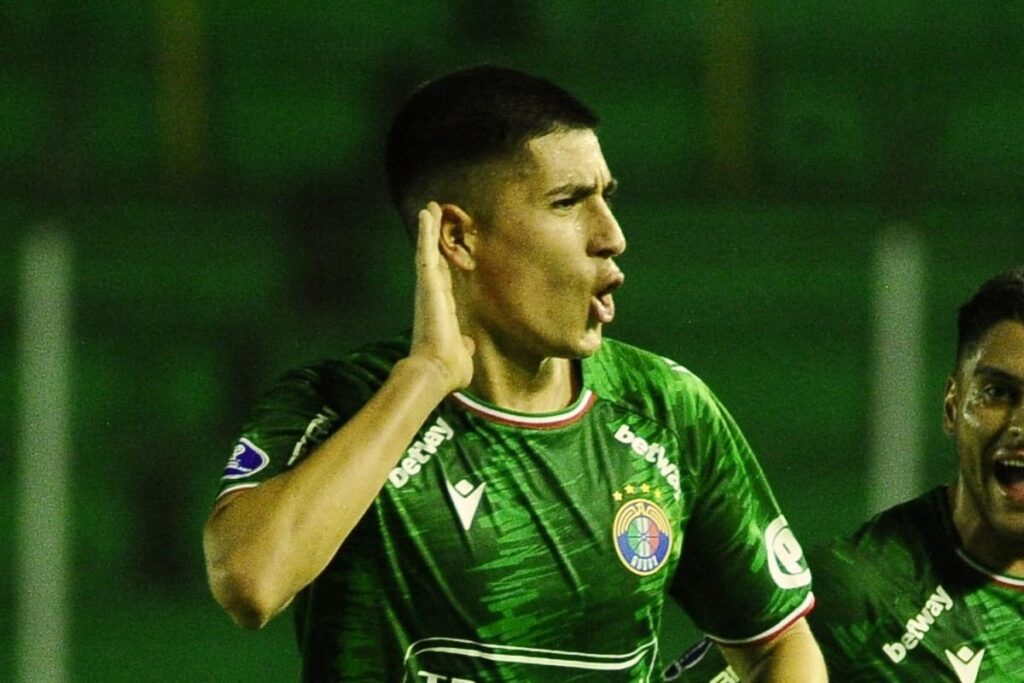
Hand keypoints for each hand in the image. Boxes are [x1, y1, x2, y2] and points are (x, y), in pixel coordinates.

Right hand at [408, 202, 474, 391]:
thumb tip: (466, 345)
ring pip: (427, 252)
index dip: (441, 262)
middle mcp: (431, 296)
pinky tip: (426, 214)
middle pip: (432, 260)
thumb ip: (463, 346)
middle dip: (432, 238)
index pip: (441, 280)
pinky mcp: (427, 284)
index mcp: (441, 310)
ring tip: (429, 207)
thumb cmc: (449, 369)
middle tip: (431, 216)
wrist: (436, 371)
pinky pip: (425, 252)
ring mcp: (428, 289)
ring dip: (428, 229)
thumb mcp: (461, 354)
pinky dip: (426, 233)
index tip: (441, 248)